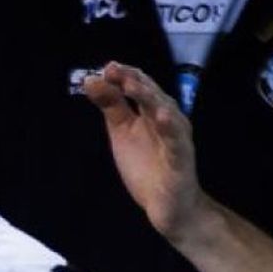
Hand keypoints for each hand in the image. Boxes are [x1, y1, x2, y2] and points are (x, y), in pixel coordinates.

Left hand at [82, 61, 216, 247]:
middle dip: (134, 81)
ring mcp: (176, 139)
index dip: (124, 75)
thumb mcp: (122, 132)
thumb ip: (110, 106)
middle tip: (115, 70)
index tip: (106, 66)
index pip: (140, 87)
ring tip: (133, 86)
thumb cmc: (147, 164)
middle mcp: (168, 120)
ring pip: (165, 113)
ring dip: (150, 97)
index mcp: (151, 112)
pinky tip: (162, 116)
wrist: (167, 204)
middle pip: (152, 95)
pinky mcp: (181, 160)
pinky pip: (177, 143)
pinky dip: (171, 128)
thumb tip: (91, 79)